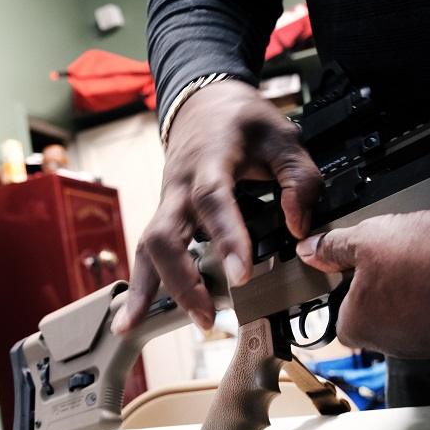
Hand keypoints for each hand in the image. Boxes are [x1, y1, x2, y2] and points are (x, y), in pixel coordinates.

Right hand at [112, 80, 321, 333]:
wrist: (202, 102)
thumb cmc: (242, 121)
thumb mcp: (283, 136)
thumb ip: (299, 179)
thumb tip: (297, 226)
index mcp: (210, 160)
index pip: (212, 200)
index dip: (225, 237)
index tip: (240, 275)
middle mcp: (179, 186)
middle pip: (165, 234)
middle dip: (182, 279)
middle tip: (208, 316)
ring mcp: (166, 202)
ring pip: (148, 248)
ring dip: (151, 290)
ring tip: (146, 327)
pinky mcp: (164, 216)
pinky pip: (146, 253)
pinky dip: (139, 287)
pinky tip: (130, 319)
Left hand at [296, 211, 429, 358]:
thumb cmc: (424, 260)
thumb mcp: (367, 239)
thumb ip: (333, 247)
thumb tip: (310, 250)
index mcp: (357, 327)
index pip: (340, 312)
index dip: (349, 287)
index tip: (359, 267)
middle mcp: (388, 345)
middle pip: (375, 316)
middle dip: (383, 289)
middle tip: (396, 260)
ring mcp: (423, 346)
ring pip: (406, 317)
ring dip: (412, 294)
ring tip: (423, 266)